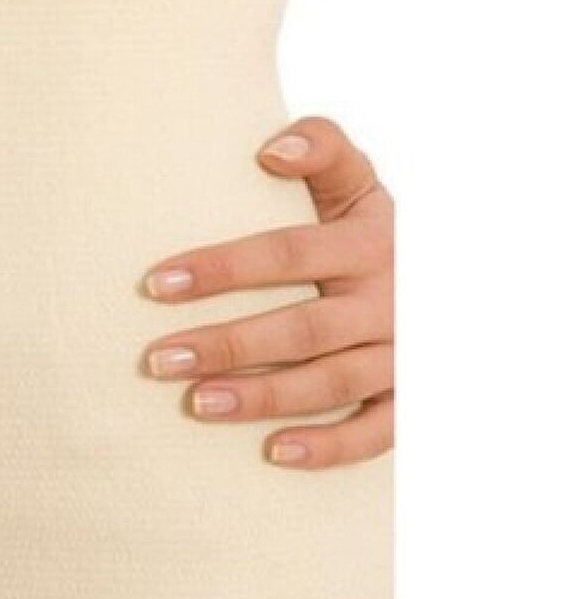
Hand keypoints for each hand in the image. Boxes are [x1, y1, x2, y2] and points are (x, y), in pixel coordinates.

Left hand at [139, 115, 393, 468]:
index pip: (289, 253)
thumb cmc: (365, 227)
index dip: (224, 267)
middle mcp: (389, 301)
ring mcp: (401, 355)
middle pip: (303, 328)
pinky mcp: (408, 400)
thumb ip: (322, 145)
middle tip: (159, 359)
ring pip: (332, 383)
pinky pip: (374, 433)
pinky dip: (328, 447)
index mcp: (370, 242)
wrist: (442, 280)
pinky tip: (274, 453)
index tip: (157, 283)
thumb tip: (272, 148)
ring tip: (196, 404)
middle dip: (228, 344)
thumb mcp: (354, 180)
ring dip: (263, 397)